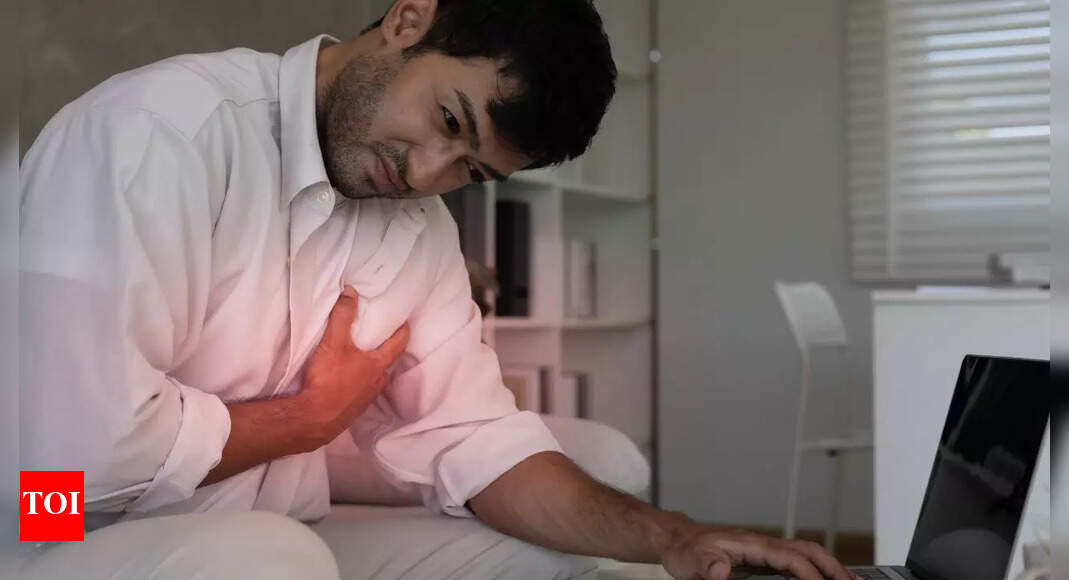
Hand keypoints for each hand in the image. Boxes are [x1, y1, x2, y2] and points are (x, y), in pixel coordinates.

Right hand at [295, 285, 409, 449]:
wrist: (313, 419)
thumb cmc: (329, 379)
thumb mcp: (334, 342)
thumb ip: (342, 316)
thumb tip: (350, 292)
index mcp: (377, 366)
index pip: (397, 345)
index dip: (403, 332)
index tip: (406, 323)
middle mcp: (375, 384)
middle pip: (386, 365)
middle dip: (385, 353)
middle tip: (381, 342)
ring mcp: (364, 400)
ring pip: (373, 381)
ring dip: (370, 371)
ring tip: (361, 361)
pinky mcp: (351, 412)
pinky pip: (358, 394)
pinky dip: (356, 386)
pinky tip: (345, 384)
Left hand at [661, 526, 856, 579]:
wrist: (681, 541)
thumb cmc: (689, 550)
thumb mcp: (693, 561)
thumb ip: (708, 566)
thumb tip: (721, 573)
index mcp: (752, 544)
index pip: (789, 557)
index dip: (808, 573)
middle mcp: (764, 545)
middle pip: (808, 550)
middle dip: (833, 566)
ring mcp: (766, 551)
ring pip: (807, 554)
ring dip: (830, 567)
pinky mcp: (765, 560)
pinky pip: (797, 562)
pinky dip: (815, 570)